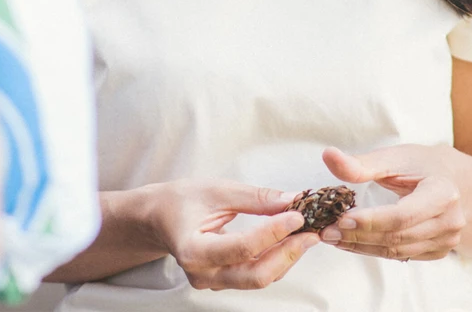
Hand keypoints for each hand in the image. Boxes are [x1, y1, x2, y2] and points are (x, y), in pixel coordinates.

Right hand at [152, 180, 318, 289]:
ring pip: (260, 278)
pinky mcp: (224, 280)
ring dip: (287, 257)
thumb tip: (292, 200)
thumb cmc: (183, 200)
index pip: (241, 248)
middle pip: (255, 275)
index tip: (297, 214)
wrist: (161, 217)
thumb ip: (255, 198)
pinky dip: (277, 258)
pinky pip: (256, 274)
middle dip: (288, 254)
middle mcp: (203, 274)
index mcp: (193, 250)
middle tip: (311, 231)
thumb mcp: (217, 190)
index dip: (273, 232)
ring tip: (307, 233)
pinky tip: (291, 240)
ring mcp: (214, 281)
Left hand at [315, 146, 465, 261]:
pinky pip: (400, 255)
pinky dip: (373, 249)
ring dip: (361, 246)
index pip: (402, 216)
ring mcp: (447, 240)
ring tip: (333, 237)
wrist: (451, 180)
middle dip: (358, 235)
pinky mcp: (437, 251)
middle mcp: (450, 221)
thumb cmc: (421, 164)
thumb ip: (361, 163)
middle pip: (397, 236)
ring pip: (396, 250)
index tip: (339, 220)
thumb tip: (328, 155)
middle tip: (326, 231)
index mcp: (443, 193)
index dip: (370, 221)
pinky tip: (351, 241)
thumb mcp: (395, 157)